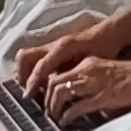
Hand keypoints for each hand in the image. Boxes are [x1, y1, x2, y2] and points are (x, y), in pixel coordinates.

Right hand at [14, 15, 130, 102]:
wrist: (107, 34)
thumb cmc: (103, 48)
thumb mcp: (93, 63)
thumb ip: (77, 75)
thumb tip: (64, 91)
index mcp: (62, 47)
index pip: (41, 65)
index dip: (33, 82)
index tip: (28, 96)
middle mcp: (53, 45)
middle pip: (25, 57)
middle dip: (22, 76)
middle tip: (28, 94)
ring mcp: (51, 47)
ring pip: (27, 58)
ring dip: (26, 74)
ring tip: (32, 92)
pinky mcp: (52, 50)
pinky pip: (35, 60)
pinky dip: (33, 72)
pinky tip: (41, 86)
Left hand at [40, 50, 130, 130]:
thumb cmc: (130, 78)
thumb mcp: (104, 75)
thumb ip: (89, 85)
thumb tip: (74, 101)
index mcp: (87, 64)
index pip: (57, 73)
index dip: (47, 88)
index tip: (45, 100)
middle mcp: (87, 70)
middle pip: (54, 82)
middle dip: (46, 100)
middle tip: (47, 113)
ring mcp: (94, 83)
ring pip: (61, 92)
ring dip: (54, 107)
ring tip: (55, 118)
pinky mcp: (103, 96)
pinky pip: (78, 106)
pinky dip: (68, 115)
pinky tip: (66, 122)